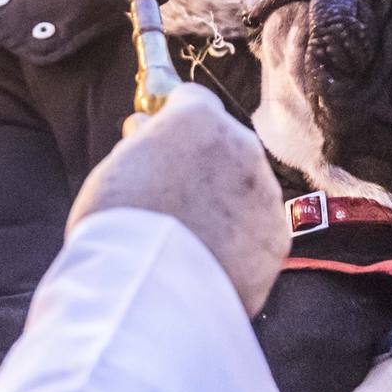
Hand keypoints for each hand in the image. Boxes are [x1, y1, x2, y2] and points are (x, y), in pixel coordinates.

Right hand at [68, 83, 286, 315]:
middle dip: (204, 164)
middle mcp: (242, 146)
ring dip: (225, 204)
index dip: (174, 121)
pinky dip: (239, 243)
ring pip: (246, 189)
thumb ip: (141, 145)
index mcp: (198, 119)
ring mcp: (265, 194)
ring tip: (189, 238)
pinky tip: (209, 262)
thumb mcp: (114, 168)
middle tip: (172, 197)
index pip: (192, 101)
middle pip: (225, 145)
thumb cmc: (118, 225)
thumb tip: (148, 131)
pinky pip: (257, 232)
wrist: (148, 291)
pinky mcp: (277, 240)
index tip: (160, 142)